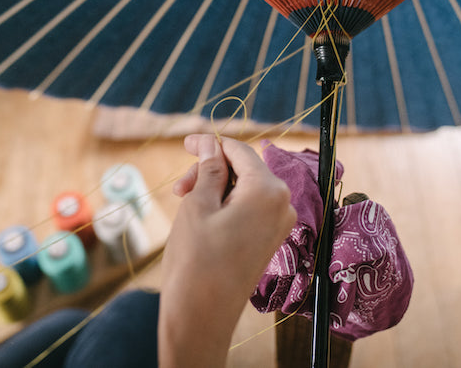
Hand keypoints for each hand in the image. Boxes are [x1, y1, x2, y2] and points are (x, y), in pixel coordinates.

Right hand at [159, 135, 296, 367]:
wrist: (202, 317)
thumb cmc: (196, 260)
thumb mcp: (197, 205)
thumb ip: (208, 169)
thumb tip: (212, 144)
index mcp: (268, 190)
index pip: (240, 151)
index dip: (210, 144)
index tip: (185, 143)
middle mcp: (282, 204)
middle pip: (244, 169)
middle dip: (210, 171)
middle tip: (178, 188)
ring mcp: (279, 224)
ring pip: (246, 188)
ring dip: (215, 188)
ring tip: (185, 204)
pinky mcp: (270, 240)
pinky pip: (250, 208)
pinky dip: (226, 204)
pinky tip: (201, 215)